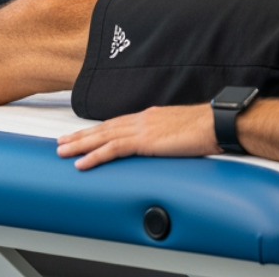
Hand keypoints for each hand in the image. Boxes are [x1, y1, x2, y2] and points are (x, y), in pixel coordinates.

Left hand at [56, 104, 215, 170]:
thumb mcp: (180, 131)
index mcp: (150, 117)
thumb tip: (161, 146)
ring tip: (62, 151)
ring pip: (103, 136)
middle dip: (80, 135)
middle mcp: (143, 119)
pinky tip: (82, 163)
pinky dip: (95, 156)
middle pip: (104, 128)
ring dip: (80, 144)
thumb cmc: (206, 128)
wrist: (217, 123)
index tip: (82, 135)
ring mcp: (143, 128)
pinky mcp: (146, 140)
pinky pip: (114, 148)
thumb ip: (165, 137)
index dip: (96, 130)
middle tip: (61, 142)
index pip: (116, 124)